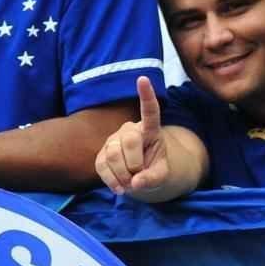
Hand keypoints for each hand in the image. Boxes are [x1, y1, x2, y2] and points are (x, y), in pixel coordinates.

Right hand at [95, 77, 168, 195]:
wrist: (140, 178)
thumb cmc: (154, 170)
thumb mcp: (162, 175)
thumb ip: (154, 178)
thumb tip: (137, 182)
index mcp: (150, 130)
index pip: (150, 111)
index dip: (147, 95)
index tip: (143, 78)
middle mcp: (130, 129)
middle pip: (129, 142)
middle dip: (136, 164)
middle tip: (140, 176)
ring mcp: (114, 140)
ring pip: (113, 155)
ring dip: (122, 175)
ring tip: (130, 183)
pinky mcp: (101, 153)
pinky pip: (101, 166)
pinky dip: (111, 180)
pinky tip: (119, 187)